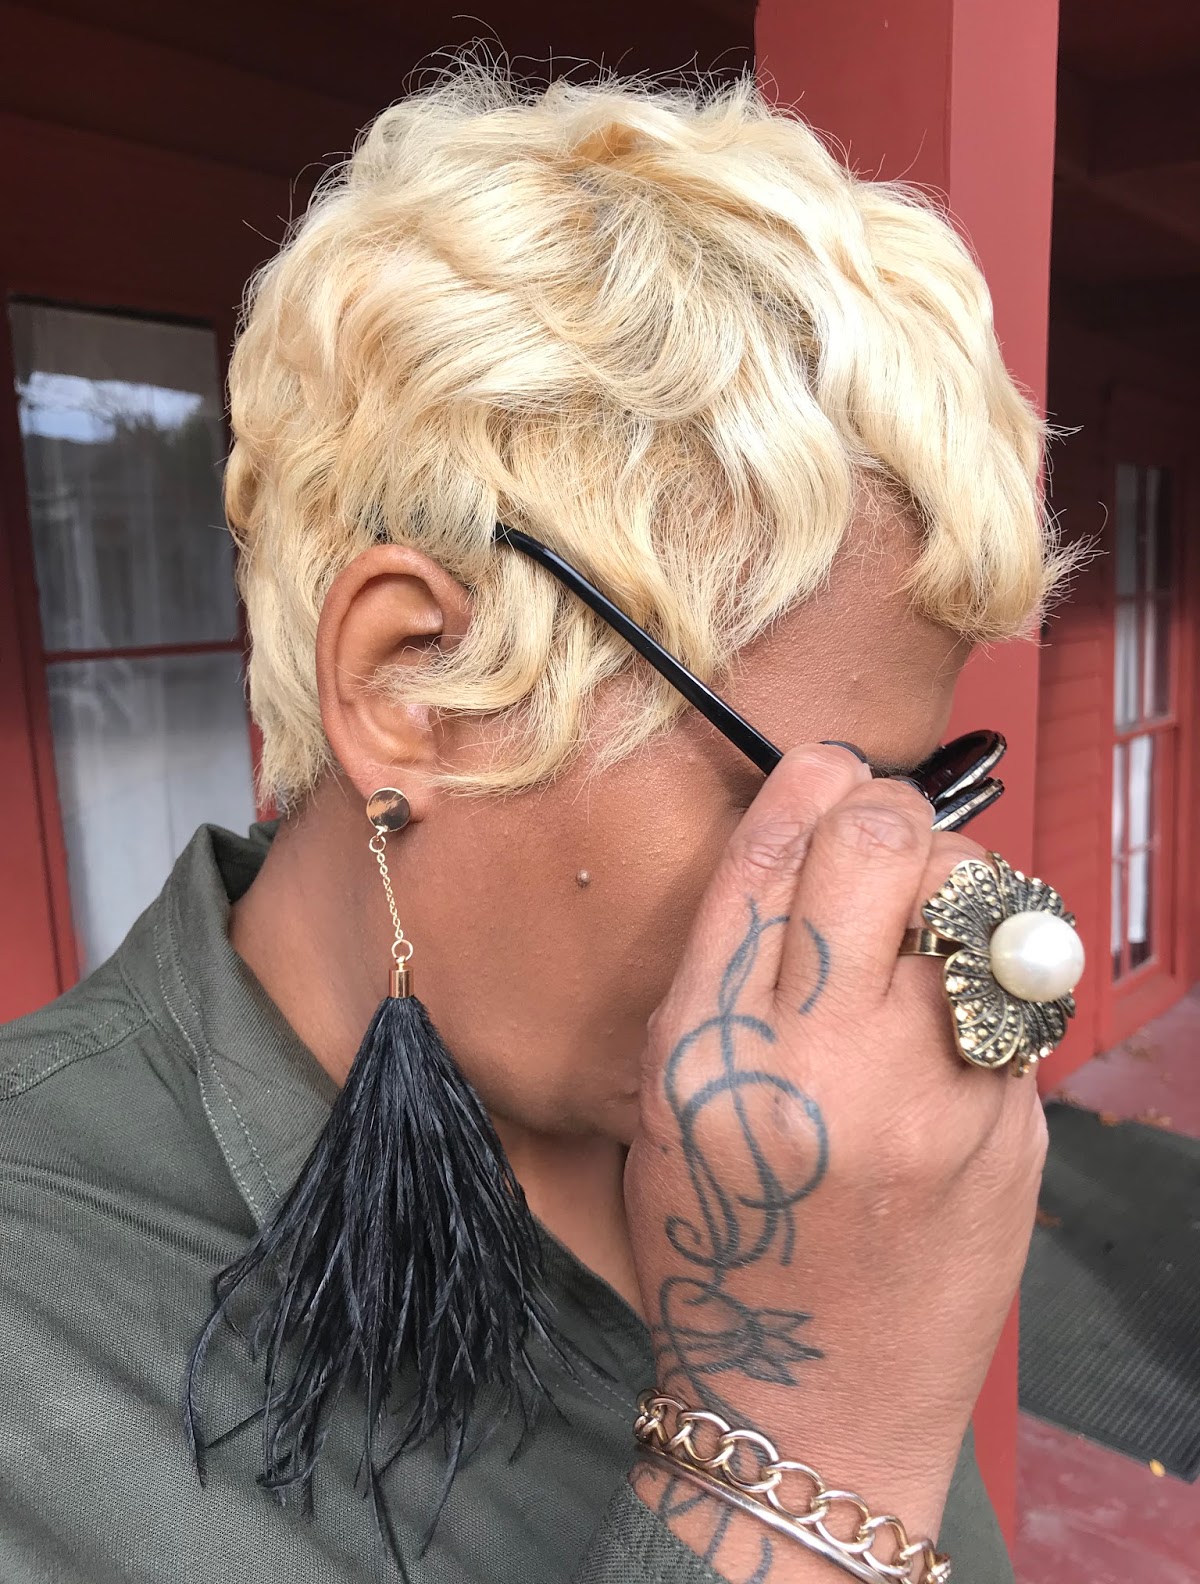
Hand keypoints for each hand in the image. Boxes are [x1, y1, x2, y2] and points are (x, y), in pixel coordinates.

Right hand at [624, 744, 1047, 1578]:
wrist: (806, 1412)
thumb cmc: (722, 1250)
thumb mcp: (671, 1104)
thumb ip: (731, 973)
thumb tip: (811, 843)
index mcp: (705, 1050)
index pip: (766, 856)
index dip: (804, 781)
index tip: (825, 767)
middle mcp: (815, 1063)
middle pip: (880, 843)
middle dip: (891, 818)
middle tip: (888, 853)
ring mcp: (925, 1099)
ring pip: (972, 902)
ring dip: (953, 895)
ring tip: (924, 945)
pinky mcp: (1006, 1133)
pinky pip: (1012, 999)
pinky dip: (985, 993)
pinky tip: (951, 1043)